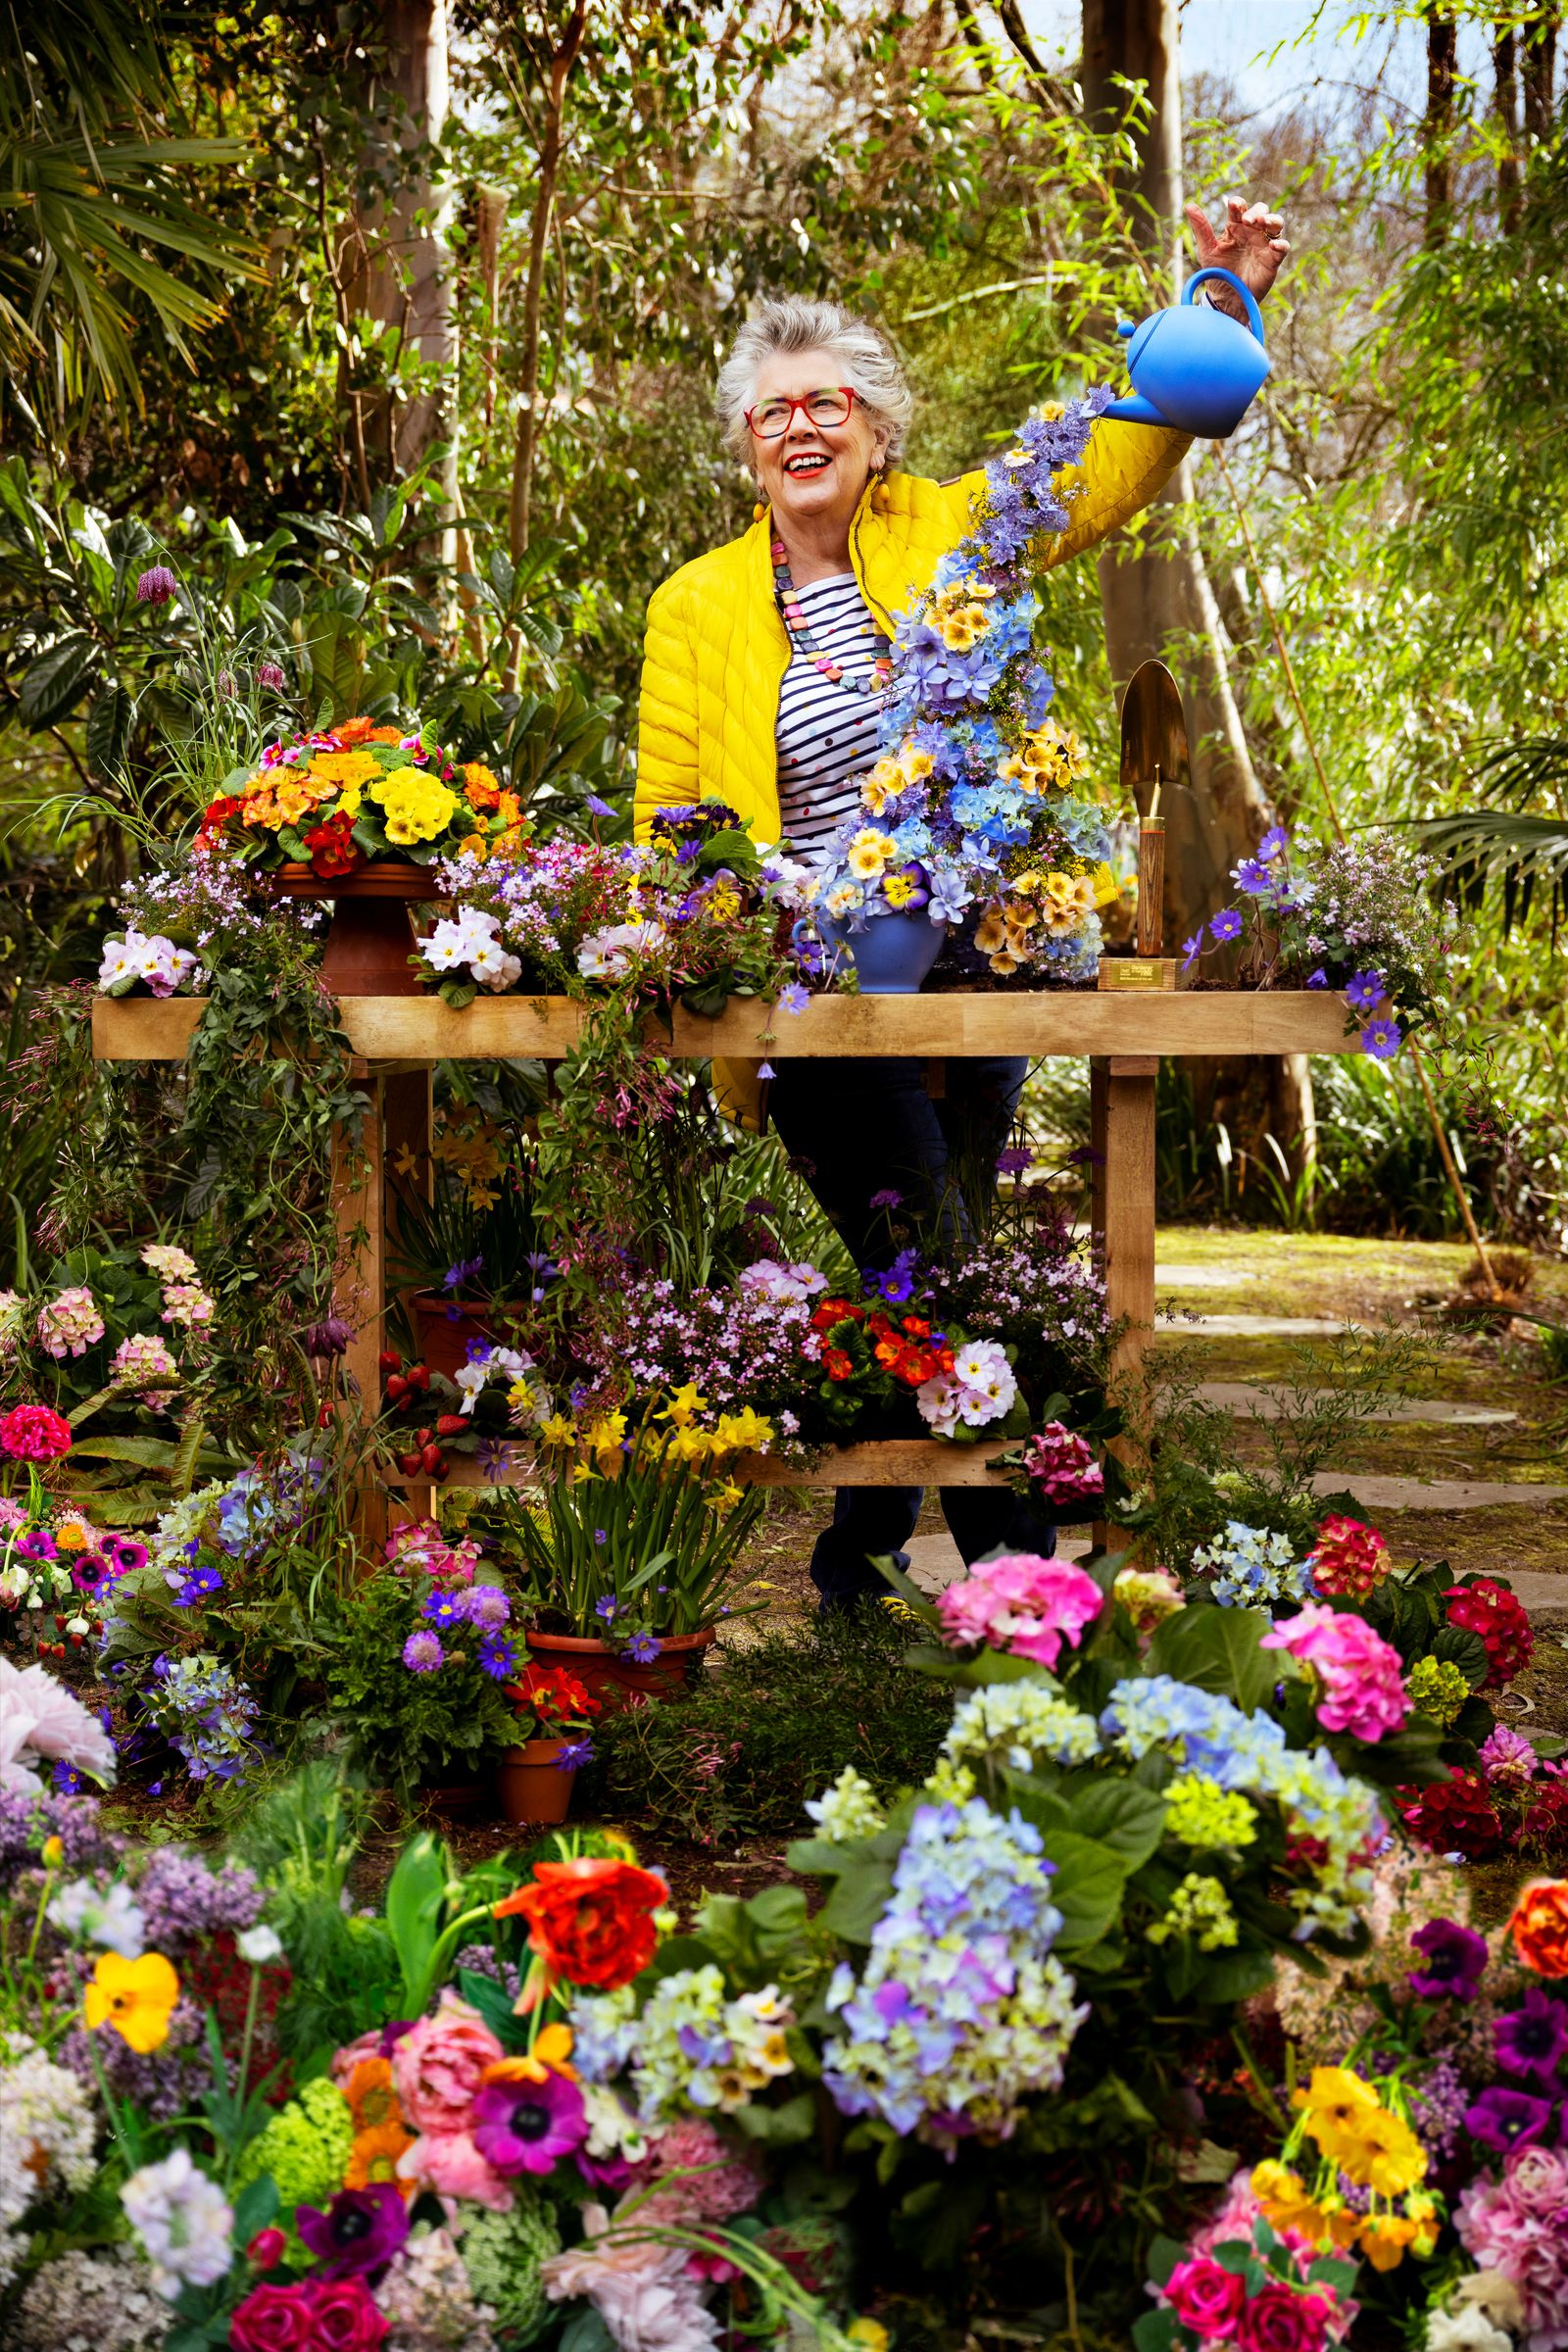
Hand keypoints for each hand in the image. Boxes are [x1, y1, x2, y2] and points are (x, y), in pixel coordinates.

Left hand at [1184, 196, 1288, 312]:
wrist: (1225, 299)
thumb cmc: (1217, 272)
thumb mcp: (1206, 250)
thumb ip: (1201, 228)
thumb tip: (1189, 205)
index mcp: (1235, 227)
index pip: (1240, 208)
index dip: (1238, 204)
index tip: (1233, 206)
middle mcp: (1252, 232)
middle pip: (1261, 211)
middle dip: (1256, 211)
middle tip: (1247, 220)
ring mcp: (1263, 244)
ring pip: (1276, 224)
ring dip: (1272, 220)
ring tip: (1262, 223)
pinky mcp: (1272, 260)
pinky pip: (1283, 248)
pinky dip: (1281, 245)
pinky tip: (1274, 245)